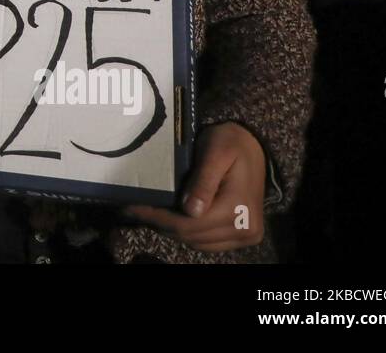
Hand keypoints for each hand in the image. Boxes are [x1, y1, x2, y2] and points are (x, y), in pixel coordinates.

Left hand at [123, 121, 266, 251]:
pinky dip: (190, 234)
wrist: (254, 146)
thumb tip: (189, 211)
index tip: (131, 207)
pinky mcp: (244, 235)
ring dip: (173, 231)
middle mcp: (246, 229)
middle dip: (160, 224)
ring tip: (150, 214)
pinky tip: (172, 219)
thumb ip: (203, 180)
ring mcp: (246, 235)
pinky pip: (209, 242)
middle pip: (192, 236)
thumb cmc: (231, 143)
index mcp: (238, 209)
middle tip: (134, 210)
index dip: (157, 218)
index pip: (189, 224)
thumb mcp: (215, 152)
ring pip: (198, 242)